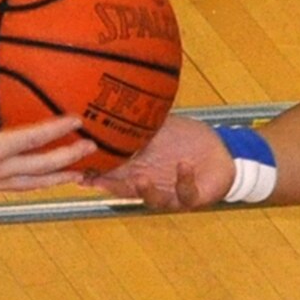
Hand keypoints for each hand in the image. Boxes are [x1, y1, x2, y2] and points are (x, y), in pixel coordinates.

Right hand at [0, 46, 95, 192]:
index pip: (34, 139)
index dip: (58, 129)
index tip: (78, 119)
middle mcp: (0, 168)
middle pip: (44, 166)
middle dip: (70, 157)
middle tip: (92, 146)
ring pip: (37, 183)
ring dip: (60, 177)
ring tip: (82, 172)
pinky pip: (23, 187)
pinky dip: (41, 183)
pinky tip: (51, 179)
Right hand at [87, 114, 234, 209]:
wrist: (222, 155)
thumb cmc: (189, 142)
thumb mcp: (162, 128)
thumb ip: (142, 121)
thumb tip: (120, 100)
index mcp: (139, 169)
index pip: (111, 173)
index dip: (94, 174)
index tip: (77, 170)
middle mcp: (151, 184)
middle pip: (124, 190)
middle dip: (110, 187)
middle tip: (95, 181)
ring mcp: (170, 194)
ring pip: (152, 199)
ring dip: (145, 191)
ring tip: (139, 179)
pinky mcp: (191, 198)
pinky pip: (186, 194)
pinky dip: (184, 180)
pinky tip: (183, 166)